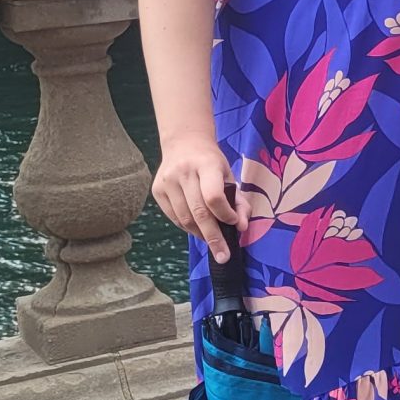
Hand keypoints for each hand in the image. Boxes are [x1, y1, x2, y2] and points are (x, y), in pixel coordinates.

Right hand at [152, 133, 243, 259]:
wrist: (184, 143)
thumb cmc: (212, 163)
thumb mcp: (230, 175)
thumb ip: (239, 202)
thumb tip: (242, 227)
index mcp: (206, 165)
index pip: (214, 197)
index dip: (225, 215)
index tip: (234, 223)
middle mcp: (184, 172)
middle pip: (198, 212)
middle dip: (213, 237)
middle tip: (224, 256)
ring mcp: (167, 182)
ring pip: (184, 218)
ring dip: (200, 233)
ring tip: (212, 239)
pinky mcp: (157, 190)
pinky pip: (174, 217)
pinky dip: (188, 227)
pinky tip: (198, 228)